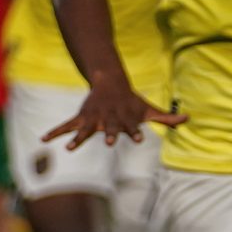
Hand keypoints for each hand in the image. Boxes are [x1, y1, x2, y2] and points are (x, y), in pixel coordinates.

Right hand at [43, 80, 187, 150]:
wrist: (111, 83)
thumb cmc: (132, 102)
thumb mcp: (149, 109)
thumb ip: (167, 117)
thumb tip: (188, 119)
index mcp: (126, 120)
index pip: (133, 127)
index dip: (135, 133)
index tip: (139, 140)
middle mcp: (109, 120)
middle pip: (110, 128)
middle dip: (110, 135)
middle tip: (109, 143)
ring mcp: (93, 119)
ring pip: (85, 130)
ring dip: (78, 139)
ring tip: (69, 148)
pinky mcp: (81, 118)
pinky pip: (65, 126)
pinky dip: (55, 132)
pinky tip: (43, 140)